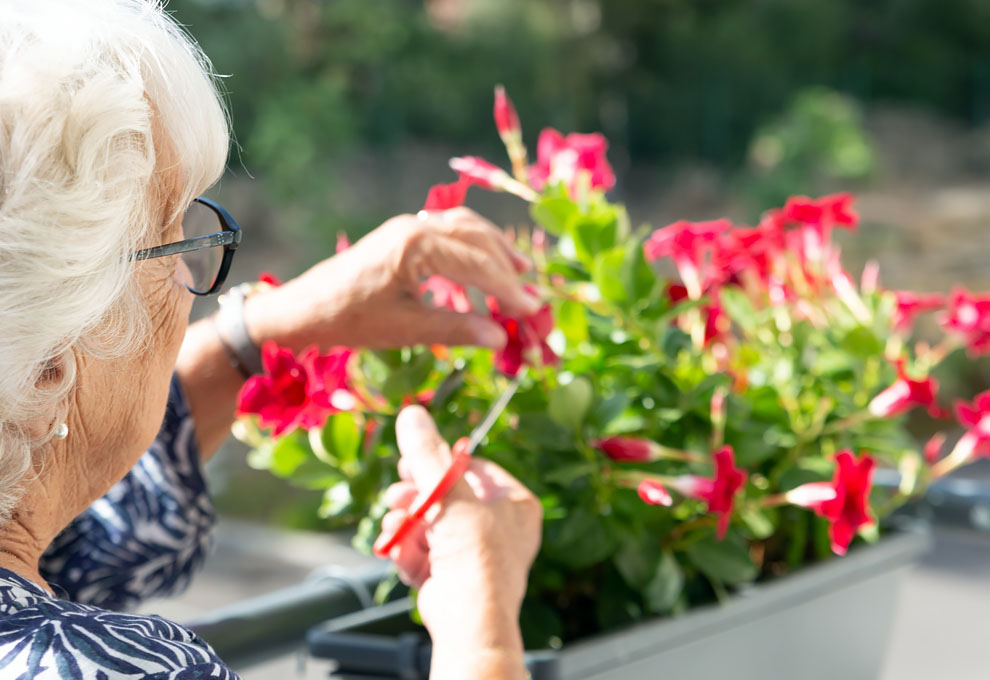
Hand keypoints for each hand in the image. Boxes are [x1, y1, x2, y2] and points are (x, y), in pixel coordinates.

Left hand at [244, 208, 538, 351]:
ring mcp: (408, 227)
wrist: (302, 309)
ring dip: (495, 251)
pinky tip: (483, 269)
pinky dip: (473, 249)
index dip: (508, 289)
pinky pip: (448, 233)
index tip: (531, 311)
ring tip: (520, 274)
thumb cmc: (349, 320)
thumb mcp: (405, 330)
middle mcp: (415, 226)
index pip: (477, 263)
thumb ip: (456, 329)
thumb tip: (500, 337)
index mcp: (416, 245)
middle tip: (531, 297)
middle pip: (477, 238)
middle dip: (507, 267)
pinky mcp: (402, 236)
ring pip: (465, 229)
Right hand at [381, 406, 541, 678]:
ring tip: (395, 524)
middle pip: (447, 496)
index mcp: (515, 502)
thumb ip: (428, 454)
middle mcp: (499, 526)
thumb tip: (412, 413)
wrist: (470, 621)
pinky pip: (424, 551)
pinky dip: (409, 551)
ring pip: (430, 524)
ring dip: (407, 523)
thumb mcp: (450, 495)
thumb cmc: (477, 556)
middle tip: (397, 492)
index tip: (412, 460)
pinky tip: (400, 551)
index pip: (473, 468)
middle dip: (416, 496)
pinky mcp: (452, 575)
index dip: (440, 463)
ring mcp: (475, 552)